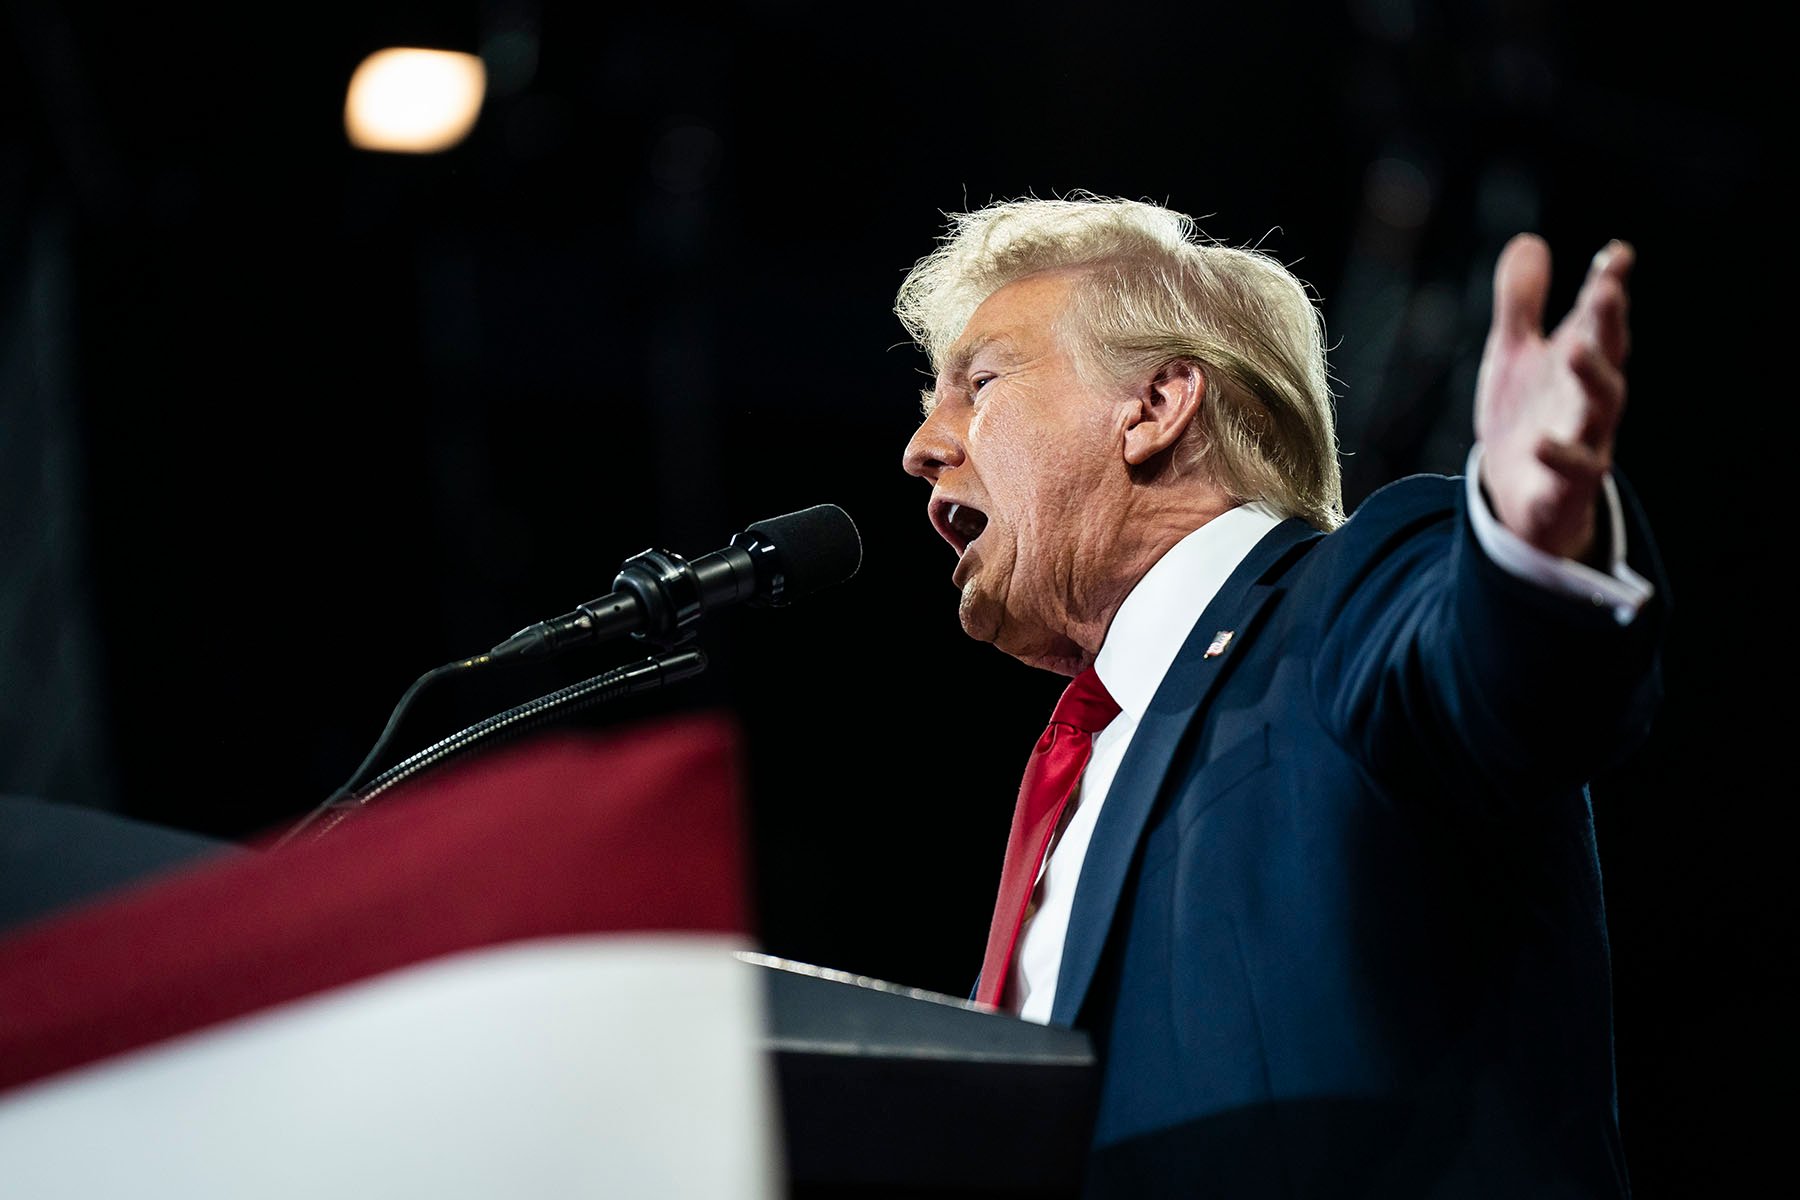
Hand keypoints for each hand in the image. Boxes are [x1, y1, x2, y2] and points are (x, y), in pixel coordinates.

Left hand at [1474, 233, 1633, 562]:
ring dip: (1593, 378)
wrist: (1517, 498)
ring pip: (1600, 410)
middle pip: (1608, 356)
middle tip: (1606, 289)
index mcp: (1580, 362)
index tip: (1617, 254)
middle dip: (1608, 323)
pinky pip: (1571, 472)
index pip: (1599, 319)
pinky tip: (1542, 444)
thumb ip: (1521, 303)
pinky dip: (1561, 458)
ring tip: (1576, 349)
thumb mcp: (1514, 355)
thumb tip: (1530, 241)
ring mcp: (1583, 441)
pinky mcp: (1564, 486)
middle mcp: (1589, 399)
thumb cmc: (1525, 417)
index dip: (1609, 286)